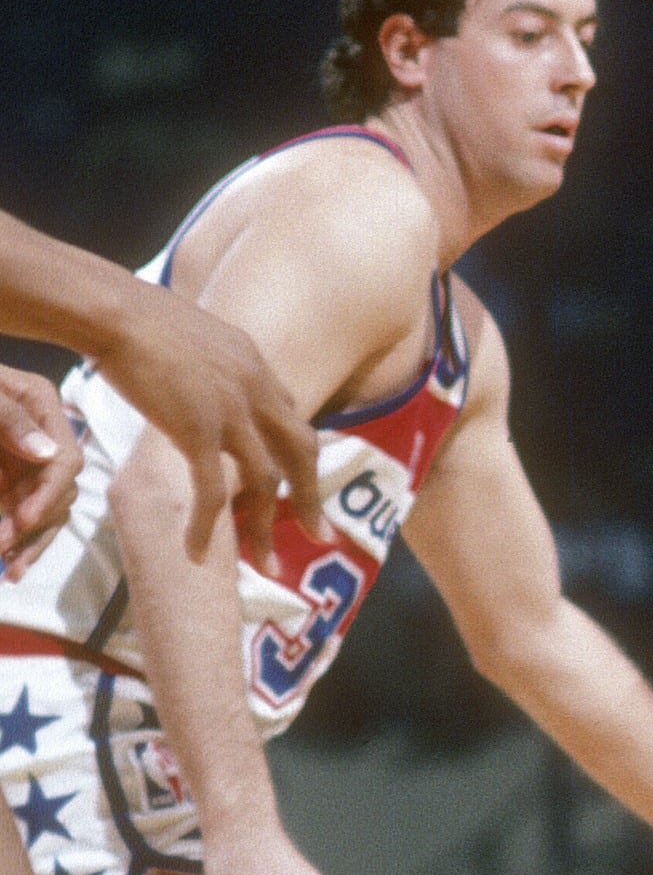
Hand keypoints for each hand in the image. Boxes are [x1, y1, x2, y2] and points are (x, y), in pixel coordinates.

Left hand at [0, 365, 79, 576]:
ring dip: (26, 540)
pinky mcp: (5, 475)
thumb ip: (9, 417)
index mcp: (41, 406)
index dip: (49, 494)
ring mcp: (22, 456)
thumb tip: (48, 455)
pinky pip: (15, 510)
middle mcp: (40, 435)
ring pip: (40, 508)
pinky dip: (12, 534)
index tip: (25, 521)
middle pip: (57, 491)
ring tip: (10, 569)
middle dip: (34, 526)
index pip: (64, 460)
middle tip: (6, 553)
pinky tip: (6, 558)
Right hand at [88, 280, 323, 569]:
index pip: (290, 417)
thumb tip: (203, 376)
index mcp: (255, 364)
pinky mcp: (198, 431)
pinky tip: (198, 553)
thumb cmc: (133, 314)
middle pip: (301, 452)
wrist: (109, 309)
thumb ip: (213, 362)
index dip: (297, 453)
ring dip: (266, 527)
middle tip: (320, 535)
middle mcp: (256, 389)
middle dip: (311, 497)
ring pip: (266, 481)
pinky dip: (209, 526)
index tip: (299, 482)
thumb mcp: (194, 333)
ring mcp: (232, 412)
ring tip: (268, 565)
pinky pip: (213, 490)